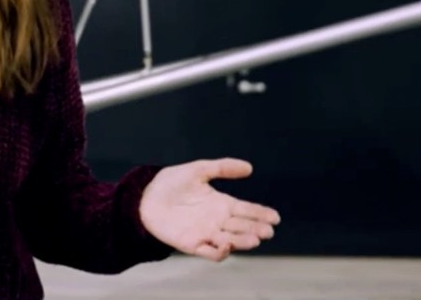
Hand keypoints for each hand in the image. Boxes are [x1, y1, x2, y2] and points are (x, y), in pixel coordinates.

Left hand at [138, 158, 279, 261]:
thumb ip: (222, 167)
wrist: (145, 196)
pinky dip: (219, 252)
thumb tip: (249, 167)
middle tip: (267, 231)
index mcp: (222, 204)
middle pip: (243, 227)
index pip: (247, 210)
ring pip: (231, 241)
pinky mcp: (192, 244)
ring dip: (243, 242)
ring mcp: (206, 233)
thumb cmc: (172, 182)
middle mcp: (218, 220)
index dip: (261, 214)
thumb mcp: (198, 170)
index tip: (275, 217)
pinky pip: (209, 252)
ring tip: (254, 239)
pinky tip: (226, 245)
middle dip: (256, 230)